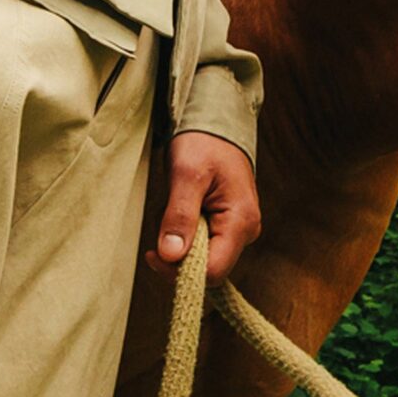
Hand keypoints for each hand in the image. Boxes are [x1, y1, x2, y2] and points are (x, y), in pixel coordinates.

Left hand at [146, 131, 260, 282]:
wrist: (216, 125)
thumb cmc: (204, 143)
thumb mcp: (186, 175)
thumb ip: (179, 216)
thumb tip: (171, 256)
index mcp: (241, 222)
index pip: (213, 271)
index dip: (179, 271)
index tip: (153, 254)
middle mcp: (244, 232)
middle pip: (205, 268)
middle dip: (176, 251)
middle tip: (163, 217)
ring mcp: (236, 231)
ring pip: (198, 256)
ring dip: (176, 238)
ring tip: (173, 203)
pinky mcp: (224, 227)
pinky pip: (198, 243)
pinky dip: (181, 231)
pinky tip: (179, 207)